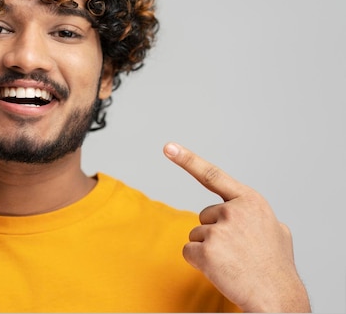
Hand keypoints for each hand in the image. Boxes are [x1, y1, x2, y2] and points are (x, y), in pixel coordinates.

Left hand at [163, 142, 309, 312]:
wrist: (277, 298)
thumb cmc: (276, 267)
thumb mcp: (277, 231)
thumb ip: (257, 217)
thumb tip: (250, 217)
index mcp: (250, 201)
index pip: (213, 176)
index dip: (188, 160)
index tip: (168, 147)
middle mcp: (233, 211)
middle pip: (204, 216)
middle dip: (215, 233)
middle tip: (238, 252)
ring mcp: (219, 230)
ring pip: (196, 235)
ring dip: (208, 250)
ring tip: (233, 262)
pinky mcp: (207, 251)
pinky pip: (188, 252)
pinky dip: (199, 263)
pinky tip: (220, 270)